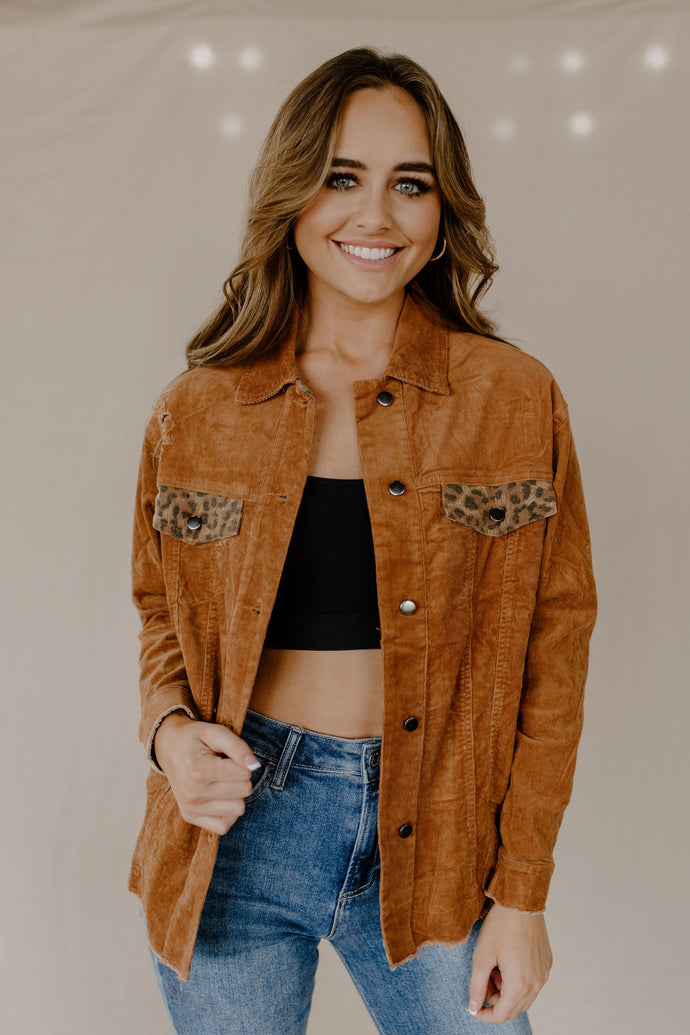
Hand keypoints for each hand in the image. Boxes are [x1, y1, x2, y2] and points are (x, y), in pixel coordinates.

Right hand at [153, 713, 261, 834]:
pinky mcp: (190, 817)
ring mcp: (191, 808)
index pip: (245, 774)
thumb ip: (238, 747)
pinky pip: (224, 826)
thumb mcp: (216, 732)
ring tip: (220, 780)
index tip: (227, 756)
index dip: (242, 762)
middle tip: (223, 766)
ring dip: (235, 794)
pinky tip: (220, 797)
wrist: (168, 746)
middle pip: (244, 791)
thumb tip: (254, 766)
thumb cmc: (195, 738)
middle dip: (240, 777)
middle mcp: (193, 794)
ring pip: (239, 809)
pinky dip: (228, 812)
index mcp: (199, 771)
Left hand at [467, 902, 551, 1022]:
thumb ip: (477, 987)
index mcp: (519, 986)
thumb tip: (473, 1008)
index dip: (484, 1014)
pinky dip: (518, 981)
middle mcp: (537, 984)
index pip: (501, 1015)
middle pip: (513, 1008)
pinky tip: (507, 961)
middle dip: (495, 1000)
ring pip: (524, 997)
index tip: (473, 1006)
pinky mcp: (547, 962)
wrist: (521, 901)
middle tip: (483, 979)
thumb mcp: (481, 957)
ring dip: (506, 991)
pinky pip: (532, 982)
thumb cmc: (500, 927)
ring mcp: (544, 973)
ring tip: (494, 968)